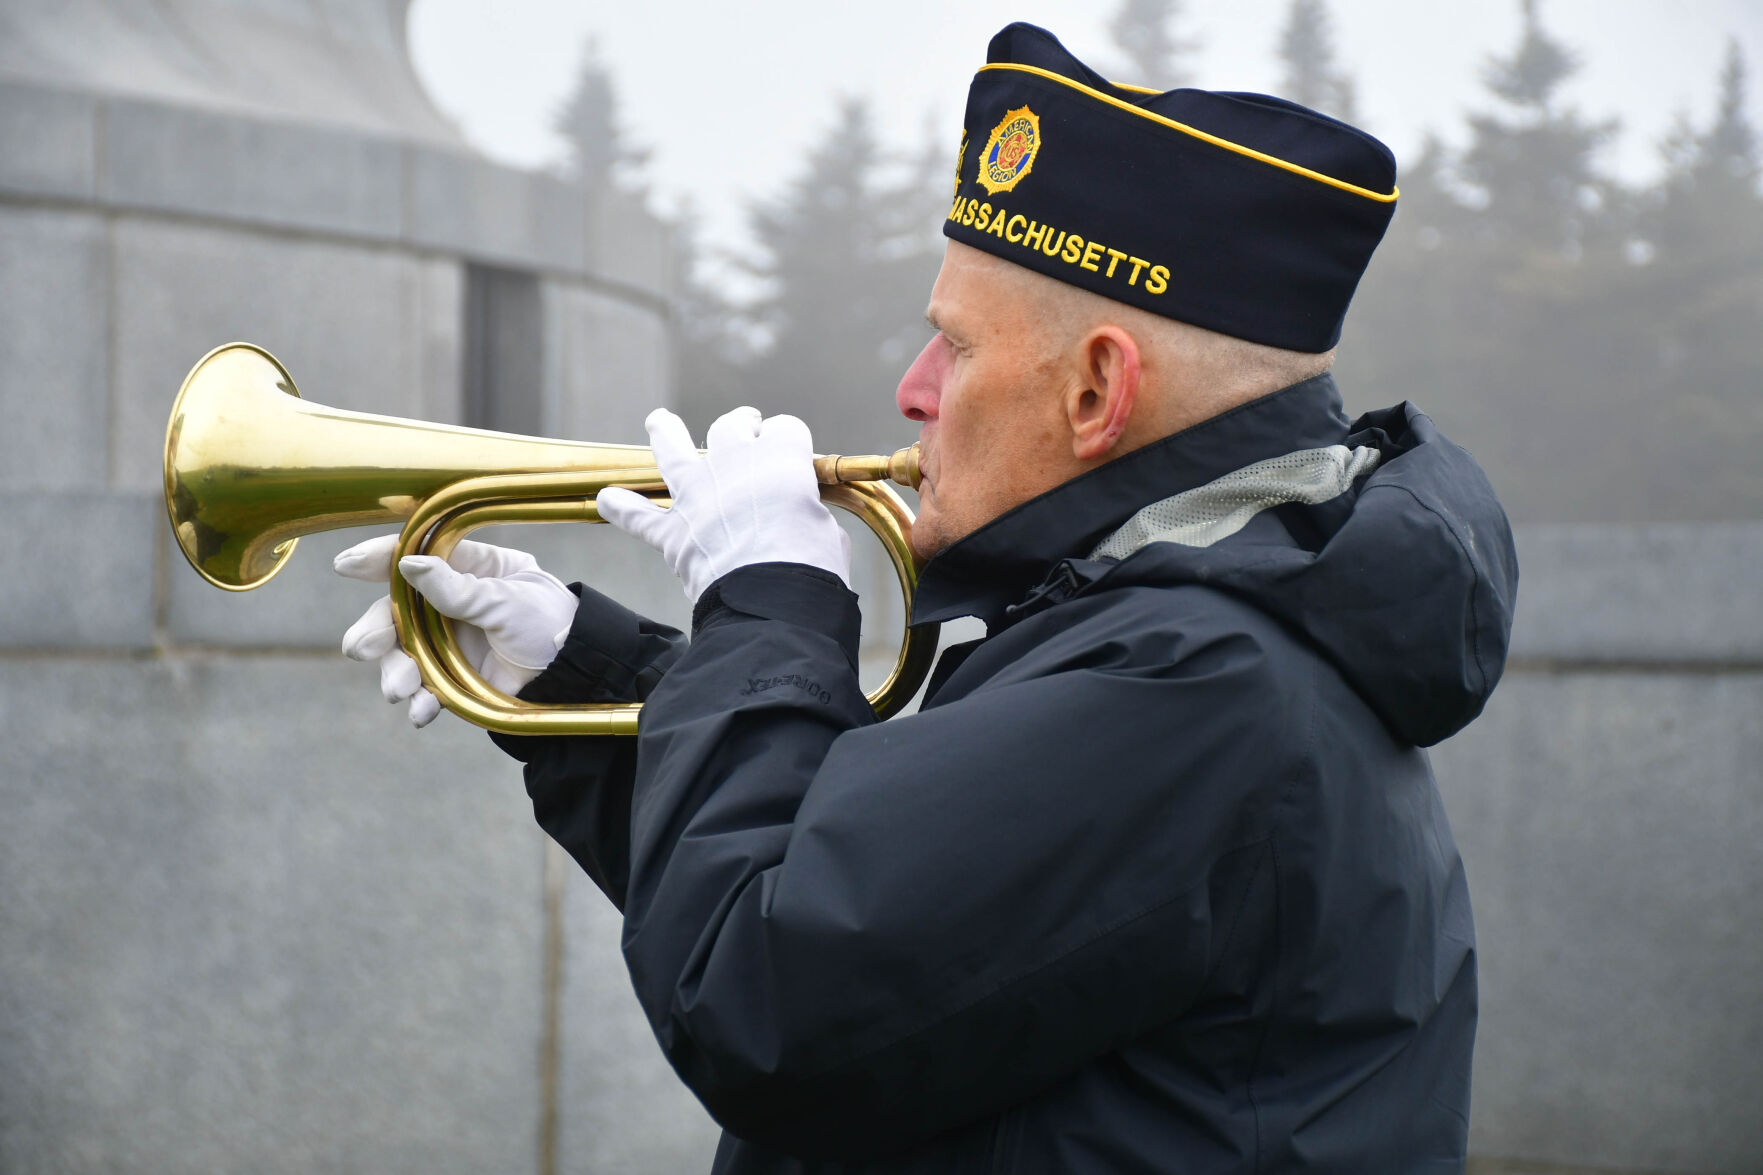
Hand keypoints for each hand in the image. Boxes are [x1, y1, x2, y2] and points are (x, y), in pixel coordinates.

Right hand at [335, 535, 577, 726]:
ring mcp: (448, 640)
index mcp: (471, 567)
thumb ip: (460, 589)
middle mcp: (451, 601)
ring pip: (401, 652)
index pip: (418, 554)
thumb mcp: (509, 601)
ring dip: (394, 671)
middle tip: (360, 650)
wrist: (578, 675)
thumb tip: (408, 566)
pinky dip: (420, 702)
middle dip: (374, 630)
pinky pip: (425, 689)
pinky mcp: (453, 677)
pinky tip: (421, 712)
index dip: (379, 558)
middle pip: (395, 609)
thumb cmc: (553, 624)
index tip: (346, 566)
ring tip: (398, 691)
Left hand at [596, 406, 850, 602]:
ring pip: (673, 450)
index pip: (786, 429)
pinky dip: (621, 508)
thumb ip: (807, 514)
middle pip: (730, 427)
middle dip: (741, 425)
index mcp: (780, 459)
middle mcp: (733, 466)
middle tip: (746, 425)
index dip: (791, 441)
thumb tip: (799, 520)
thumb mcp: (826, 532)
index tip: (795, 453)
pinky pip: (638, 517)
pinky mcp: (673, 534)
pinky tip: (607, 499)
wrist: (770, 606)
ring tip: (658, 421)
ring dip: (665, 434)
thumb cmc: (810, 569)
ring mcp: (697, 497)